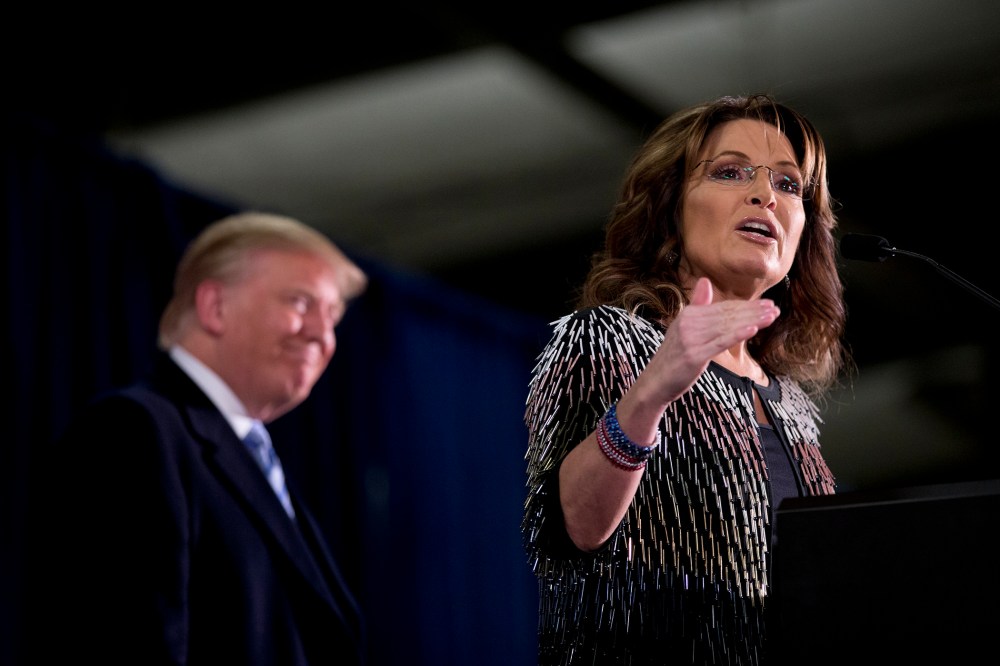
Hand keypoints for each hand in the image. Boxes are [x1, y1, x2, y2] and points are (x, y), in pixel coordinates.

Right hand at [642, 276, 779, 404]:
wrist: (655, 382)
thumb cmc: (673, 357)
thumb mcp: (683, 327)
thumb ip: (697, 305)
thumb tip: (705, 281)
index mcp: (688, 314)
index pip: (723, 307)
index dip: (746, 305)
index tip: (766, 304)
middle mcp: (688, 323)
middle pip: (728, 315)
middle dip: (754, 311)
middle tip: (775, 309)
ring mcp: (691, 339)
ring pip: (728, 327)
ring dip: (753, 321)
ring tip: (771, 317)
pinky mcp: (694, 355)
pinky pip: (720, 342)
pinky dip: (737, 334)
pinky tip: (753, 329)